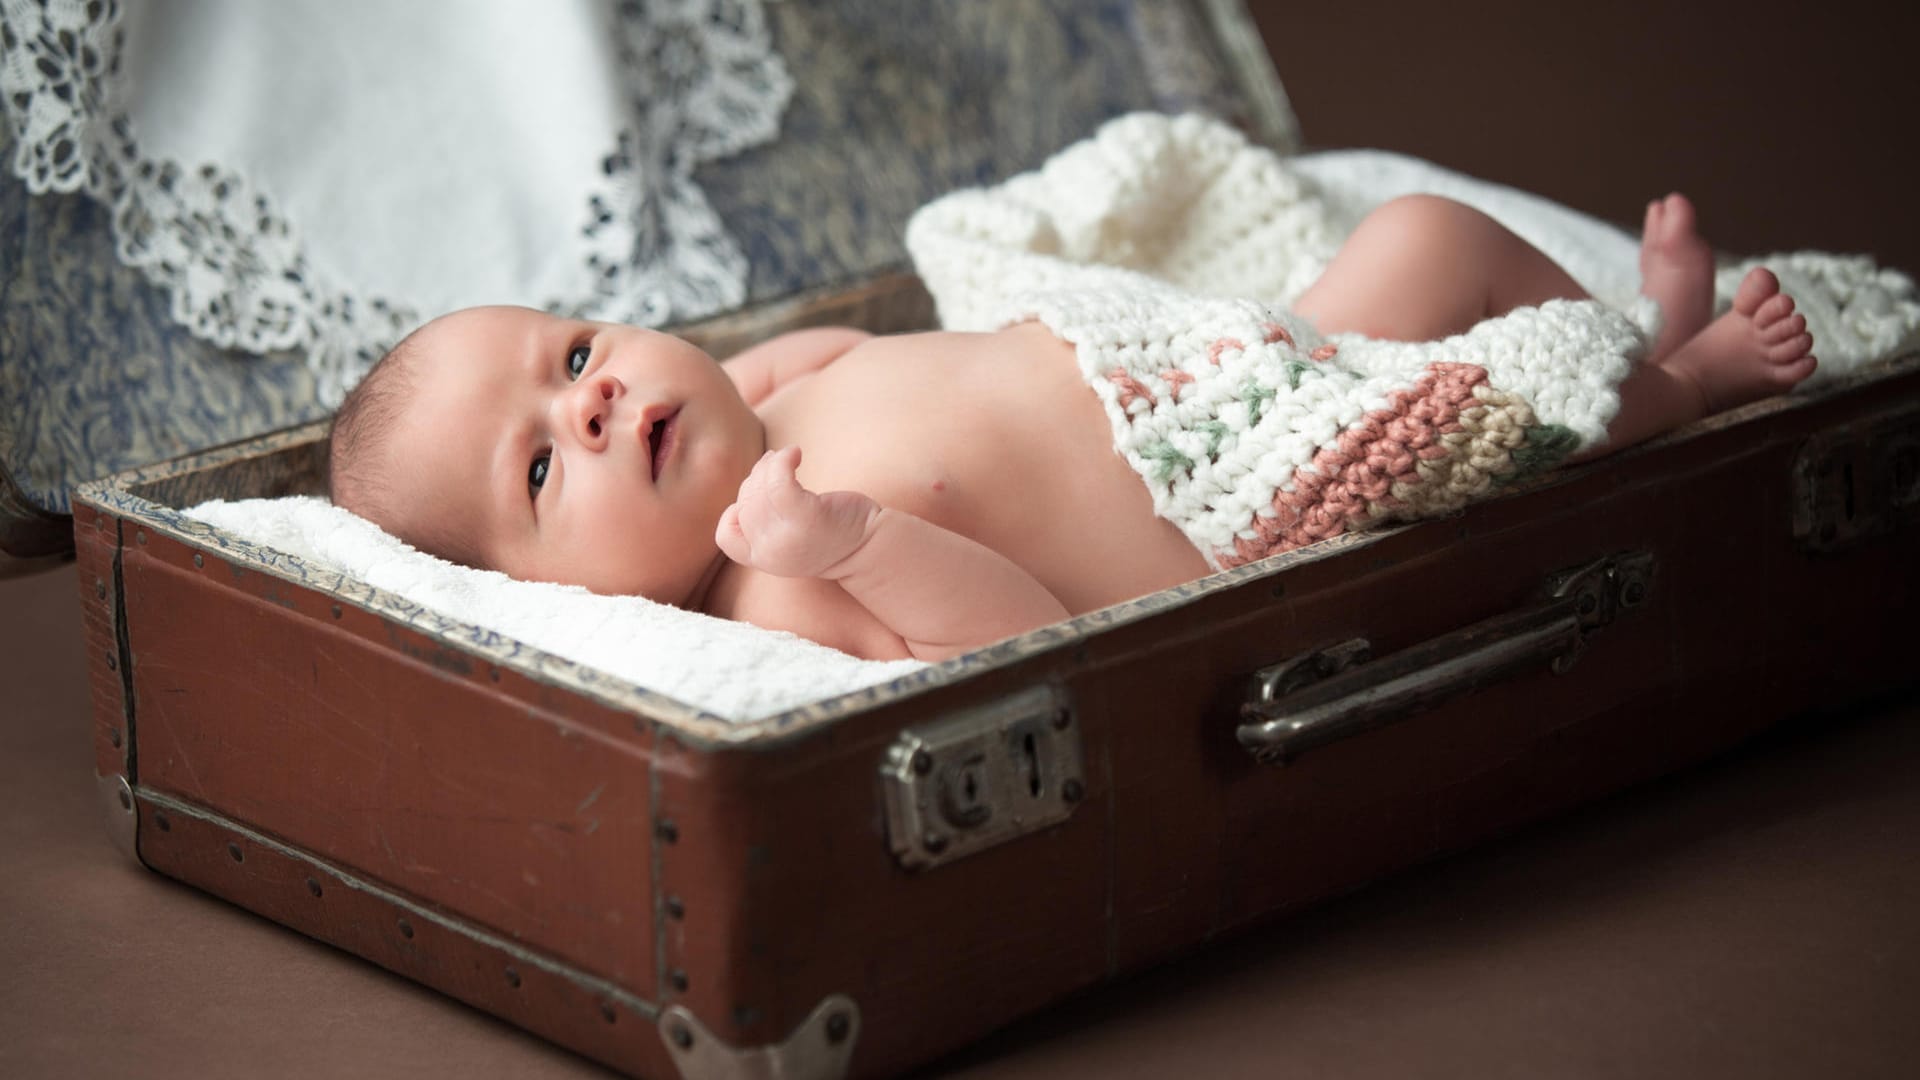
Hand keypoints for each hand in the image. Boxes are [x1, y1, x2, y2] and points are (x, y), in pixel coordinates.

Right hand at [715, 446, 878, 578]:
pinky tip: (796, 454)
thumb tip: (757, 473)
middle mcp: (771, 554)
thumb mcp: (789, 535)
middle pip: (744, 504)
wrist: (871, 545)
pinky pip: (779, 481)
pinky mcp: (807, 518)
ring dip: (771, 465)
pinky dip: (783, 460)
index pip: (726, 536)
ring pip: (760, 490)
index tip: (761, 498)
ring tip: (788, 459)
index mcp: (763, 560)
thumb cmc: (829, 532)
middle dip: (757, 479)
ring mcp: (787, 537)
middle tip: (779, 467)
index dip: (736, 511)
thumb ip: (767, 519)